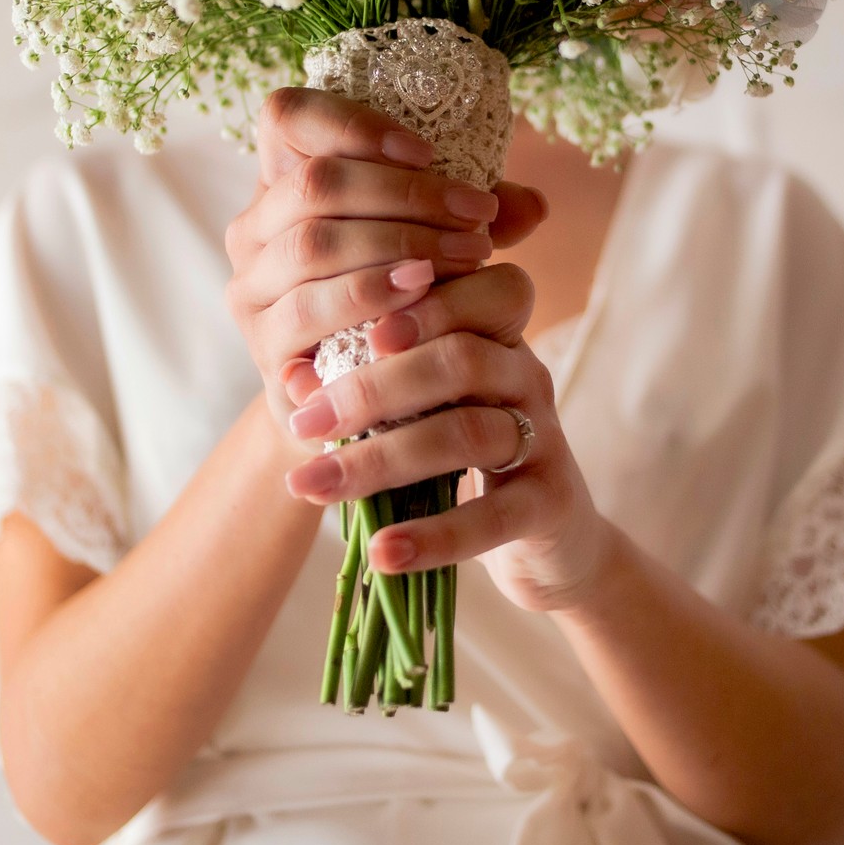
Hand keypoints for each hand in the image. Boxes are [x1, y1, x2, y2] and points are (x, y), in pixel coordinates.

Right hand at [223, 87, 545, 451]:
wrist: (366, 402)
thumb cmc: (404, 302)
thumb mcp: (436, 244)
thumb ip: (471, 219)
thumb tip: (535, 206)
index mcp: (285, 181)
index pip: (288, 116)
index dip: (353, 122)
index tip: (428, 151)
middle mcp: (254, 227)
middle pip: (316, 182)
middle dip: (408, 194)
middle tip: (478, 216)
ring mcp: (251, 286)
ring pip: (312, 242)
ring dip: (398, 244)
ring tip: (468, 255)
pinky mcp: (262, 343)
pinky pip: (306, 311)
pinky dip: (368, 297)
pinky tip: (419, 295)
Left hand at [282, 253, 612, 612]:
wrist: (547, 534)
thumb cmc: (461, 456)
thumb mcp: (417, 410)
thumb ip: (367, 384)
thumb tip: (292, 379)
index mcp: (493, 334)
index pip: (470, 291)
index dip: (416, 306)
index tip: (348, 328)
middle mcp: (524, 373)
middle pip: (459, 359)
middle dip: (373, 388)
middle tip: (305, 421)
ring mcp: (545, 436)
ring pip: (468, 433)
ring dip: (381, 460)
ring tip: (313, 488)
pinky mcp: (551, 503)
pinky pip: (495, 516)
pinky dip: (435, 536)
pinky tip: (382, 553)